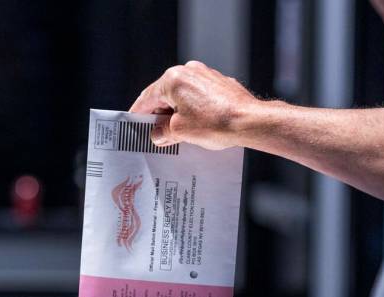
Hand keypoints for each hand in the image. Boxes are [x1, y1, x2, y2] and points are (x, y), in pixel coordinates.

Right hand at [129, 61, 258, 149]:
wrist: (249, 121)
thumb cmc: (216, 124)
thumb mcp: (181, 132)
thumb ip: (164, 131)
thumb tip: (157, 133)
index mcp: (173, 80)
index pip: (148, 98)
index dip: (139, 114)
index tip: (133, 124)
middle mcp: (189, 72)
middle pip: (166, 96)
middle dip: (160, 116)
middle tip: (156, 135)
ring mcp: (206, 76)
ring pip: (184, 97)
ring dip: (178, 114)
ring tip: (178, 135)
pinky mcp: (220, 84)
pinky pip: (200, 98)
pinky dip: (195, 111)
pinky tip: (197, 127)